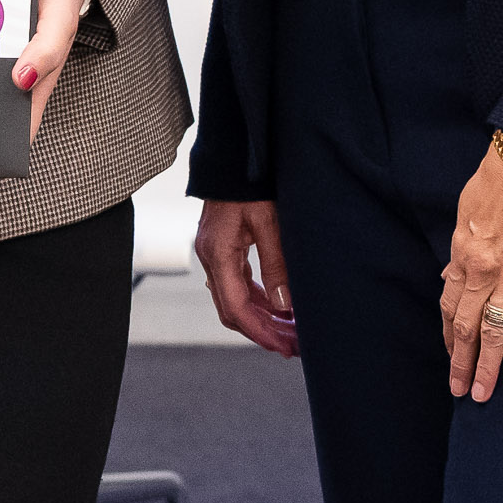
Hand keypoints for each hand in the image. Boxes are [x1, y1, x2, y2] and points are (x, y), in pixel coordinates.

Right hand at [194, 196, 296, 355]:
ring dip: (261, 317)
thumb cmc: (251, 183)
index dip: (259, 333)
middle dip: (261, 331)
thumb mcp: (269, 222)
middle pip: (232, 310)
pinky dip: (257, 299)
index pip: (236, 308)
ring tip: (289, 330)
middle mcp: (210, 257)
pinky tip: (277, 306)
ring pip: (234, 299)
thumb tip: (285, 306)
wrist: (234, 154)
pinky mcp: (222, 248)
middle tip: (292, 346)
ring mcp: (214, 253)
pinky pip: (237, 283)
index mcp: (218, 254)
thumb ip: (276, 264)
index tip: (283, 348)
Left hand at [439, 139, 502, 399]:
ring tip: (483, 395)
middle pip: (466, 326)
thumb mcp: (466, 212)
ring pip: (495, 331)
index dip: (448, 334)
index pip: (450, 304)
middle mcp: (481, 270)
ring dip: (487, 366)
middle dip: (460, 362)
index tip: (450, 354)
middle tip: (460, 391)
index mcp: (462, 255)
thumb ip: (461, 246)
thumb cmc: (498, 180)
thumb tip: (451, 269)